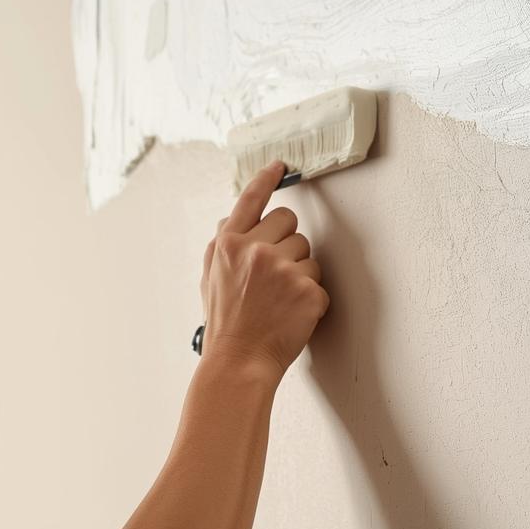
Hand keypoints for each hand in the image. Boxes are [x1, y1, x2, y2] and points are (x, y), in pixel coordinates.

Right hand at [199, 161, 329, 380]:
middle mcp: (255, 250)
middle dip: (286, 242)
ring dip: (300, 273)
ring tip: (279, 300)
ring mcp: (283, 270)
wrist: (238, 362)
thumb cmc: (225, 325)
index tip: (279, 167)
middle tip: (273, 274)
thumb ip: (224, 246)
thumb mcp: (210, 278)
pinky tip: (291, 314)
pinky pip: (319, 282)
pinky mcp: (308, 290)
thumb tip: (234, 220)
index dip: (266, 179)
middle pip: (289, 221)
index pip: (250, 200)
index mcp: (228, 244)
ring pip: (307, 253)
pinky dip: (311, 300)